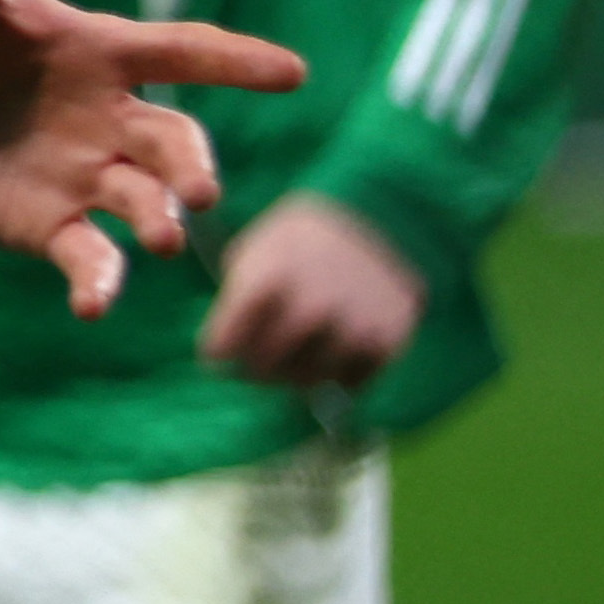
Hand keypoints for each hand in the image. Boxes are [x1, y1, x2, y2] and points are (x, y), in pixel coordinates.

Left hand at [0, 0, 301, 316]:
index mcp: (101, 51)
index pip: (183, 51)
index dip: (235, 61)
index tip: (293, 72)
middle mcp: (110, 118)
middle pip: (173, 142)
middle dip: (193, 166)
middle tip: (200, 190)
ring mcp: (85, 176)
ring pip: (142, 204)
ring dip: (158, 223)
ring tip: (164, 242)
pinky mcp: (48, 226)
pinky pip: (88, 257)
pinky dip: (98, 281)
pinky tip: (93, 304)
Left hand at [199, 193, 426, 388]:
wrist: (379, 221)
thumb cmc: (300, 242)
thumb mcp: (255, 254)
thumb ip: (237, 303)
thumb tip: (223, 355)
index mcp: (268, 280)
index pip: (223, 346)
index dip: (216, 351)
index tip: (218, 349)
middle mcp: (311, 308)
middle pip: (262, 369)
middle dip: (252, 367)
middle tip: (256, 356)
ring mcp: (351, 328)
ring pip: (304, 381)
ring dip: (294, 373)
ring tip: (295, 348)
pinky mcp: (386, 344)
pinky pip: (347, 382)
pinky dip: (336, 373)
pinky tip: (332, 347)